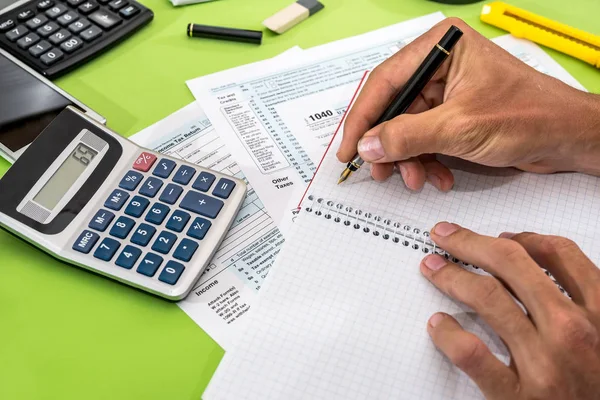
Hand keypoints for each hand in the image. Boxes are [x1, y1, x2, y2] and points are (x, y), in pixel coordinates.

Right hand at [337, 18, 599, 190]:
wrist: (568, 138)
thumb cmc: (529, 117)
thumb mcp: (459, 128)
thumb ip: (407, 136)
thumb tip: (366, 145)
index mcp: (441, 48)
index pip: (385, 82)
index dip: (362, 118)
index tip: (348, 149)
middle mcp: (440, 65)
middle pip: (393, 108)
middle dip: (389, 146)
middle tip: (381, 172)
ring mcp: (446, 91)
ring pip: (406, 128)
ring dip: (408, 159)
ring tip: (415, 180)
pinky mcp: (453, 114)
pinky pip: (424, 139)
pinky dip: (425, 161)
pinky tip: (437, 177)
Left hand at [421, 222, 599, 398]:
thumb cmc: (597, 385)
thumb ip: (575, 301)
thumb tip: (526, 264)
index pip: (557, 254)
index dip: (522, 236)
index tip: (498, 235)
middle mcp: (572, 332)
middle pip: (512, 264)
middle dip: (471, 243)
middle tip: (445, 236)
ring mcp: (544, 364)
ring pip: (487, 298)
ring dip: (452, 276)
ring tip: (433, 268)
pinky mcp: (516, 398)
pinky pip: (472, 352)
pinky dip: (448, 333)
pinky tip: (438, 323)